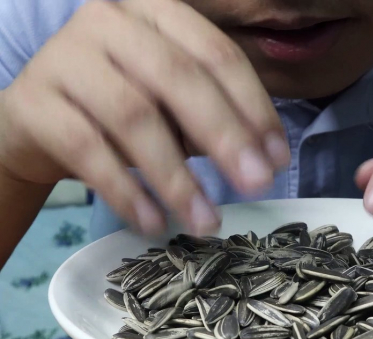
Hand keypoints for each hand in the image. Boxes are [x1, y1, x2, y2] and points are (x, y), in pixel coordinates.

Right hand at [0, 0, 288, 235]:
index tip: (277, 159)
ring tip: (205, 222)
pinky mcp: (33, 103)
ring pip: (135, 117)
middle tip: (256, 185)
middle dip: (226, 137)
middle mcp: (108, 21)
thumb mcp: (171, 100)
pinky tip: (154, 222)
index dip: (253, 108)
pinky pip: (88, 151)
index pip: (217, 54)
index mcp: (156, 11)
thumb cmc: (119, 105)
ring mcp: (66, 57)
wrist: (37, 121)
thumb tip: (264, 160)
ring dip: (178, 178)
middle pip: (179, 78)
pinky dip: (127, 192)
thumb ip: (213, 114)